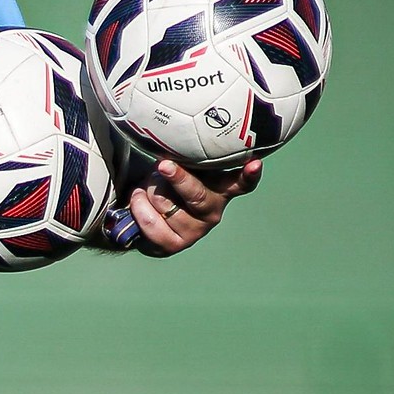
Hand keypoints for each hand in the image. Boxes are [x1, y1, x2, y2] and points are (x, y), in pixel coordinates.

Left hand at [128, 158, 261, 256]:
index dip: (249, 175)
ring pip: (164, 202)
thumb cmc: (166, 182)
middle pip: (197, 194)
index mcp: (219, 187)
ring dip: (148, 190)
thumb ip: (183, 158)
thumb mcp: (178, 165)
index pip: (241, 183)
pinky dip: (138, 205)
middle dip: (178, 179)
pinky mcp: (175, 244)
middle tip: (164, 165)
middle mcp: (212, 210)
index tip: (255, 163)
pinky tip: (139, 200)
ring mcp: (195, 230)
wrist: (144, 212)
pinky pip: (150, 221)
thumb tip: (171, 150)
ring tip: (148, 187)